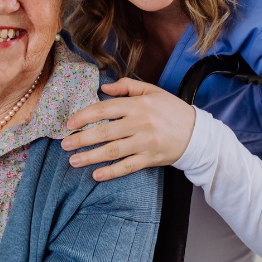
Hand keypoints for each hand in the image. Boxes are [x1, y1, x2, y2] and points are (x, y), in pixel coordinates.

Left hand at [60, 78, 196, 181]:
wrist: (197, 133)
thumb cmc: (172, 110)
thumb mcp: (152, 91)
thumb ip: (127, 86)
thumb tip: (103, 88)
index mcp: (138, 104)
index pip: (105, 109)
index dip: (84, 116)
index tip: (69, 124)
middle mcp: (140, 123)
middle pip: (104, 132)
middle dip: (81, 139)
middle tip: (65, 144)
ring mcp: (145, 142)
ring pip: (113, 151)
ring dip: (90, 157)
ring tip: (73, 161)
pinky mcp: (150, 158)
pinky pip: (127, 167)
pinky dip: (111, 172)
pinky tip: (96, 175)